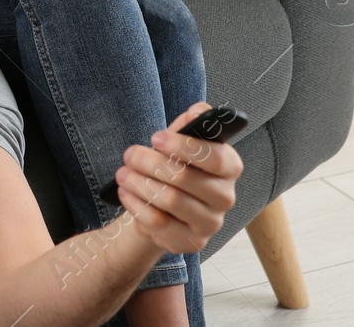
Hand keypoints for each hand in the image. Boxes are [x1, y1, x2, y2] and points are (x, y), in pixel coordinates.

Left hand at [112, 102, 241, 254]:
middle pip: (185, 178)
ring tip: (123, 173)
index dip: (184, 147)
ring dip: (139, 183)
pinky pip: (158, 223)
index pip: (216, 157)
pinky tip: (126, 192)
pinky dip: (136, 205)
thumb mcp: (181, 140)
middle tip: (129, 154)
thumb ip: (192, 123)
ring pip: (170, 201)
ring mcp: (210, 223)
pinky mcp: (191, 242)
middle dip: (150, 163)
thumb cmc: (174, 165)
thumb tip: (198, 112)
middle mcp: (225, 197)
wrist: (162, 204)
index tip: (155, 138)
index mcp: (230, 167)